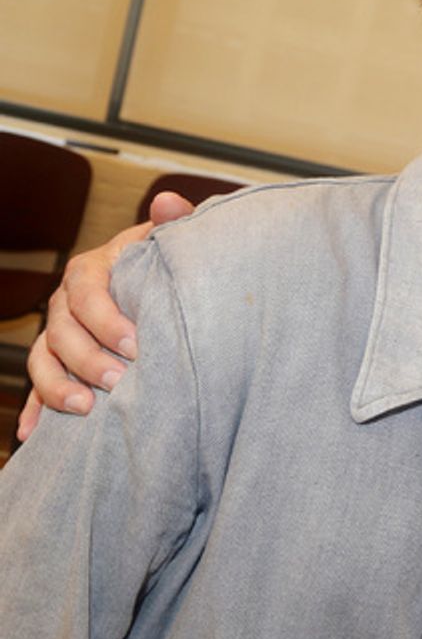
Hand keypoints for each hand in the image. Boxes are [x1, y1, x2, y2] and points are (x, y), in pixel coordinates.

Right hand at [17, 192, 194, 440]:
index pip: (88, 295)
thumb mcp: (165, 239)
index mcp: (89, 270)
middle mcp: (65, 301)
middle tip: (120, 382)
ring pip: (44, 360)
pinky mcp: (57, 361)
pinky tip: (34, 436)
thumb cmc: (160, 259)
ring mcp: (57, 332)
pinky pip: (38, 387)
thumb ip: (171, 221)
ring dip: (57, 387)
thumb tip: (168, 201)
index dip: (108, 320)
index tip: (137, 344)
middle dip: (88, 359)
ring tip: (84, 409)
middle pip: (63, 332)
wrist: (151, 277)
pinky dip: (34, 410)